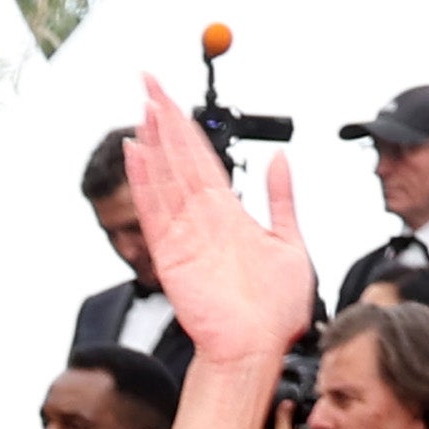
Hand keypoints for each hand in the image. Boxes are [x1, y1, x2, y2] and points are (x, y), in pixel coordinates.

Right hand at [122, 72, 321, 368]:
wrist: (259, 349)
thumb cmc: (276, 310)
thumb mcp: (291, 244)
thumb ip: (282, 200)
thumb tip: (282, 159)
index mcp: (228, 214)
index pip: (203, 159)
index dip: (187, 126)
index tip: (171, 96)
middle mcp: (203, 219)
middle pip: (178, 158)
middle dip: (165, 118)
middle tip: (147, 79)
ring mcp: (185, 234)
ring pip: (165, 177)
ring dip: (153, 141)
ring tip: (143, 105)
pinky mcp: (173, 254)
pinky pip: (156, 211)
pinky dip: (146, 182)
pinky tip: (137, 151)